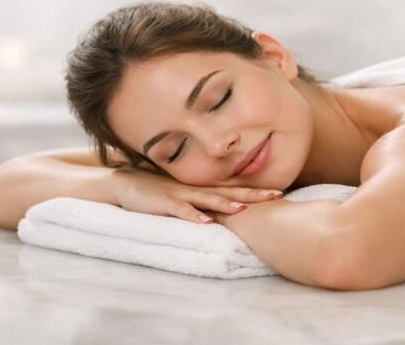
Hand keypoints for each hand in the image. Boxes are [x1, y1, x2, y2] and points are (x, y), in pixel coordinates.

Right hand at [109, 167, 281, 223]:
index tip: (279, 192)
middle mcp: (196, 190)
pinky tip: (205, 222)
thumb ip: (204, 200)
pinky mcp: (165, 203)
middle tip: (277, 195)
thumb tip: (228, 208)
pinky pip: (181, 211)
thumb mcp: (185, 195)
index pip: (234, 189)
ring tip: (243, 208)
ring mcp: (180, 195)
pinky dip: (193, 216)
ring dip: (225, 204)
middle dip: (252, 194)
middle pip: (229, 192)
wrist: (125, 182)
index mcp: (203, 188)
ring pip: (207, 200)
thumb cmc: (158, 190)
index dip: (256, 190)